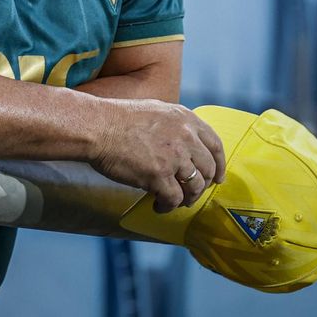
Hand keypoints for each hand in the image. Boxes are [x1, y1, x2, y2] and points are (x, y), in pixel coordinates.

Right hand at [89, 100, 226, 212]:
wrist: (97, 127)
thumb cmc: (118, 119)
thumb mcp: (156, 110)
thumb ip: (175, 125)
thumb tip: (185, 142)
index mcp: (185, 119)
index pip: (215, 145)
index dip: (219, 164)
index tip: (217, 176)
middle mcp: (185, 137)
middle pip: (209, 168)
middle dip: (203, 184)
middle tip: (193, 192)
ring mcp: (173, 157)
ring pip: (195, 186)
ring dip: (187, 198)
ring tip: (176, 201)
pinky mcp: (159, 175)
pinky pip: (174, 198)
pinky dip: (168, 206)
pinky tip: (159, 205)